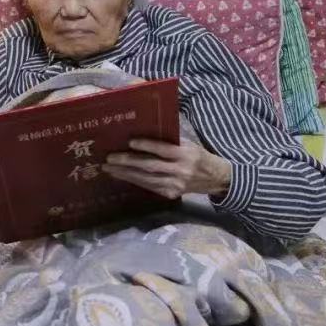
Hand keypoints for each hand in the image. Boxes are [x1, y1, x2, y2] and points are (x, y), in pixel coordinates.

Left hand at [103, 139, 230, 199]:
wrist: (216, 178)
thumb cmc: (198, 156)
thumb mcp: (189, 144)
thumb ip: (170, 141)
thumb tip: (143, 131)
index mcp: (186, 155)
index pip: (163, 150)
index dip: (147, 146)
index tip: (130, 142)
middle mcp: (181, 171)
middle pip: (151, 166)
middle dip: (128, 162)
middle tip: (109, 158)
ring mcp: (176, 185)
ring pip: (146, 179)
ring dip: (125, 174)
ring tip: (109, 168)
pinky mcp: (171, 194)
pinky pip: (149, 187)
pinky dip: (134, 181)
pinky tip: (121, 176)